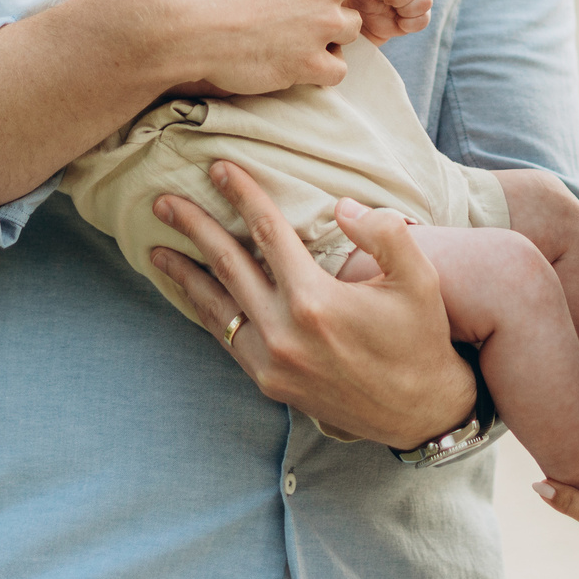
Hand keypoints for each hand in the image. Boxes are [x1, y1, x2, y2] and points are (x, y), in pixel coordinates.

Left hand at [149, 163, 476, 447]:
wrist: (419, 410)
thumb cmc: (420, 338)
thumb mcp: (419, 279)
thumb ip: (384, 233)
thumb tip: (340, 206)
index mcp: (314, 301)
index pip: (267, 233)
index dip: (242, 196)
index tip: (219, 169)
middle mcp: (283, 333)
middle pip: (227, 266)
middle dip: (194, 229)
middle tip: (164, 202)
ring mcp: (271, 363)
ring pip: (215, 309)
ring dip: (184, 275)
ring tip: (157, 250)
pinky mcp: (269, 383)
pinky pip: (226, 339)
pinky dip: (205, 312)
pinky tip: (193, 296)